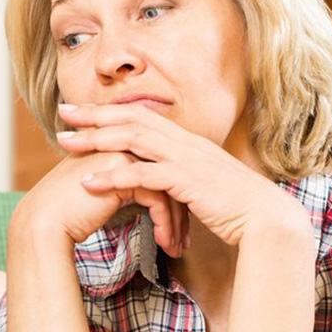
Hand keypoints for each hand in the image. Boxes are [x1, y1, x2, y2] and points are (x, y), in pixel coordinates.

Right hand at [13, 149, 184, 252]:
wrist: (44, 224)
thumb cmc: (66, 215)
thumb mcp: (100, 194)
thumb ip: (119, 186)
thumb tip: (144, 200)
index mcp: (115, 145)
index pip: (156, 168)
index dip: (171, 197)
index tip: (178, 225)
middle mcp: (121, 143)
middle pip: (167, 176)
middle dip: (181, 210)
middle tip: (185, 239)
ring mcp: (122, 153)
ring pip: (167, 188)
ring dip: (175, 223)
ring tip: (177, 248)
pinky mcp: (124, 171)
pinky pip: (159, 199)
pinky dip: (166, 225)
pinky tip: (165, 245)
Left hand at [55, 103, 310, 246]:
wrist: (269, 221)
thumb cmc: (237, 208)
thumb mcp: (204, 185)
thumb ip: (181, 177)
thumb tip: (160, 180)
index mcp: (188, 141)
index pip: (142, 116)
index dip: (110, 111)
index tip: (82, 110)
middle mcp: (186, 143)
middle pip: (132, 118)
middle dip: (95, 114)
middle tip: (63, 113)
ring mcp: (188, 159)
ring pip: (134, 139)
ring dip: (96, 139)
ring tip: (66, 143)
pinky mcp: (188, 181)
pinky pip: (144, 175)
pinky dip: (114, 176)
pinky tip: (89, 182)